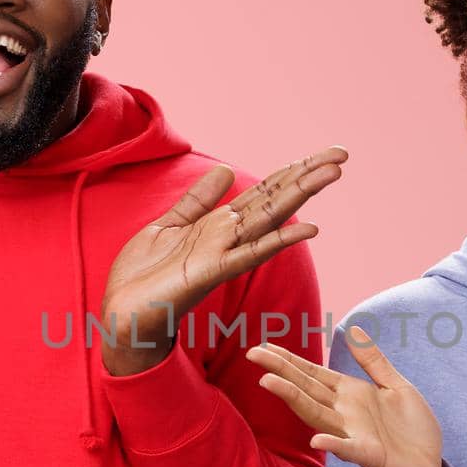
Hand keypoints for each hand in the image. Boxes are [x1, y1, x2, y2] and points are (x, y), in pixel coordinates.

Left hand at [99, 147, 346, 375]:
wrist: (123, 313)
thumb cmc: (144, 276)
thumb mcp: (169, 225)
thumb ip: (198, 200)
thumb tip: (226, 171)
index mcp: (220, 224)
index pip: (265, 192)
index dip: (293, 171)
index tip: (325, 153)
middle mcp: (229, 237)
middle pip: (276, 200)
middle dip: (308, 176)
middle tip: (342, 154)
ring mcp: (224, 254)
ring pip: (270, 218)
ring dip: (301, 195)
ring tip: (332, 173)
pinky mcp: (211, 272)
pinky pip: (250, 254)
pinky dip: (278, 240)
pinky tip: (308, 228)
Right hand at [246, 325, 444, 466]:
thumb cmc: (412, 430)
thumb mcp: (396, 386)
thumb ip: (374, 361)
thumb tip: (354, 330)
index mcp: (350, 394)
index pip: (312, 374)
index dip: (289, 359)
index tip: (264, 346)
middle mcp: (344, 413)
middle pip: (306, 388)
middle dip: (280, 370)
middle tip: (252, 354)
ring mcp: (354, 434)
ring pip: (317, 414)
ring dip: (293, 399)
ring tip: (268, 382)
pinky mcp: (370, 455)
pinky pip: (348, 449)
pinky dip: (333, 444)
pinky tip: (316, 440)